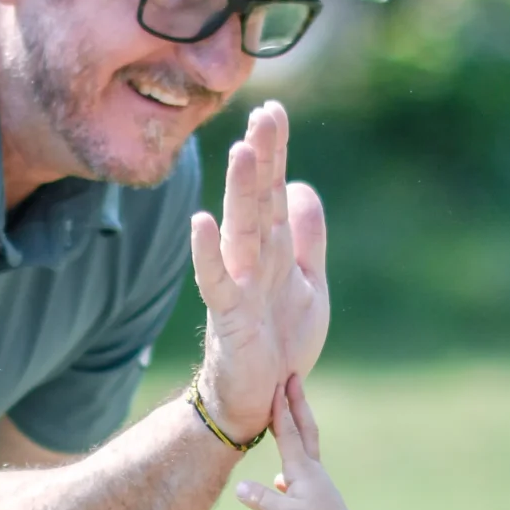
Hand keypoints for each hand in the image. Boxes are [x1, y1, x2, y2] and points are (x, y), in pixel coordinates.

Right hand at [189, 101, 327, 443]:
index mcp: (275, 250)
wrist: (258, 400)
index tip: (274, 110)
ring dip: (241, 193)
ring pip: (241, 231)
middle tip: (265, 114)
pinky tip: (202, 222)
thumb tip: (302, 186)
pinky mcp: (229, 317)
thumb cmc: (278, 341)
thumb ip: (307, 237)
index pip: (274, 191)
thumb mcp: (308, 283)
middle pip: (258, 200)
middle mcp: (253, 260)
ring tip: (243, 151)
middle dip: (263, 158)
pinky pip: (216, 281)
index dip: (275, 153)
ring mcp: (239, 285)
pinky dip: (207, 253)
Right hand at [234, 376, 356, 509]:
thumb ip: (261, 500)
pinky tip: (281, 477)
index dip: (280, 408)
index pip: (288, 432)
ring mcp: (316, 480)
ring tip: (288, 411)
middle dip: (297, 402)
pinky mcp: (316, 492)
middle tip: (293, 378)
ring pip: (304, 444)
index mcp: (302, 470)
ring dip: (296, 424)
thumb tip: (239, 488)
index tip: (276, 383)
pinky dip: (292, 459)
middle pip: (304, 428)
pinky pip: (301, 467)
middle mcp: (311, 469)